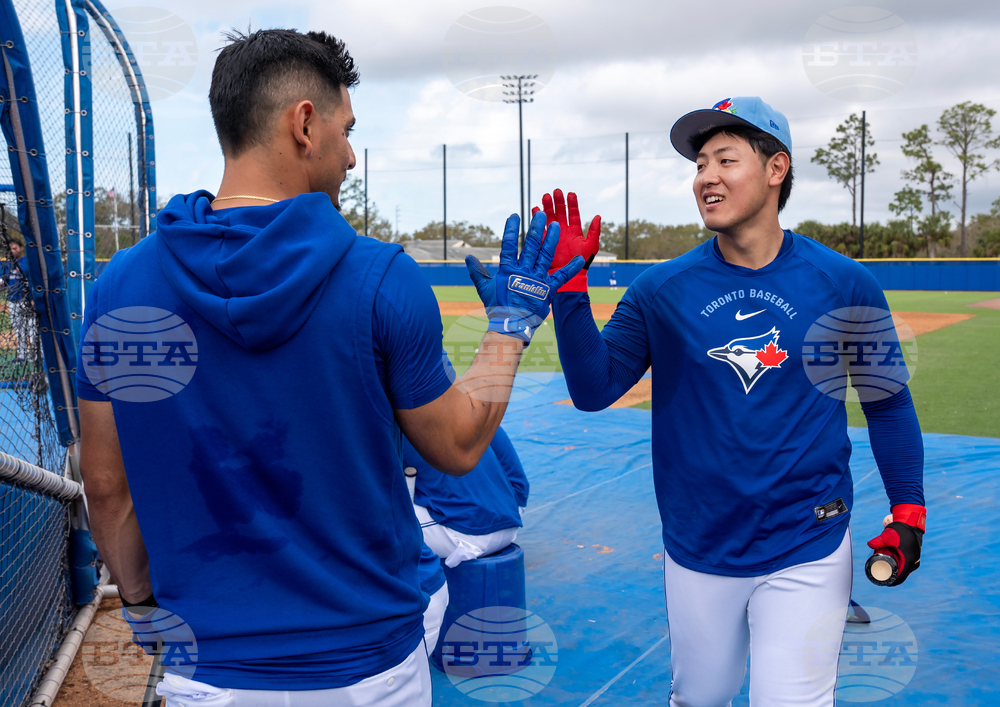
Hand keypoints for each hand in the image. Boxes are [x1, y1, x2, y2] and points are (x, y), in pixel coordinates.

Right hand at [465, 211, 583, 343]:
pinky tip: (580, 258)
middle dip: (536, 228)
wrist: (510, 326)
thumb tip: (467, 258)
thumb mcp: (484, 289)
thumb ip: (477, 272)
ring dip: (551, 239)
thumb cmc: (497, 307)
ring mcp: (537, 280)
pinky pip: (561, 277)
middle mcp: (523, 271)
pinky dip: (572, 268)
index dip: (511, 229)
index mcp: (508, 270)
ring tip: (556, 225)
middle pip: (530, 245)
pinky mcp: (548, 290)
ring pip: (545, 255)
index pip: (509, 245)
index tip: (515, 215)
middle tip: (541, 214)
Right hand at [533, 188, 600, 292]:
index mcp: (575, 230)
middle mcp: (564, 231)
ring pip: (549, 218)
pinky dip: (537, 219)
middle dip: (557, 202)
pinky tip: (535, 209)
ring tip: (545, 197)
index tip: (570, 194)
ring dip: (547, 207)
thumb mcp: (591, 245)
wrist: (570, 275)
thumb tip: (598, 216)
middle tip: (555, 192)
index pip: (573, 213)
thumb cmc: (582, 262)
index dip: (572, 203)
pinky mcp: (545, 241)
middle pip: (560, 212)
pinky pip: (540, 228)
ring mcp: (554, 235)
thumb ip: (595, 231)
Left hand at [865, 503, 924, 585]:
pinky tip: (893, 568)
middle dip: (891, 578)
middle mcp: (913, 563)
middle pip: (901, 575)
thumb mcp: (888, 535)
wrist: (910, 524)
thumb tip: (869, 544)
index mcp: (908, 561)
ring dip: (895, 572)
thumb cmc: (899, 531)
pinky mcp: (914, 557)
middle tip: (880, 576)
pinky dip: (900, 568)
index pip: (900, 578)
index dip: (891, 582)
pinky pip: (907, 566)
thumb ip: (879, 540)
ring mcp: (915, 560)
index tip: (882, 582)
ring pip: (904, 571)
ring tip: (884, 571)